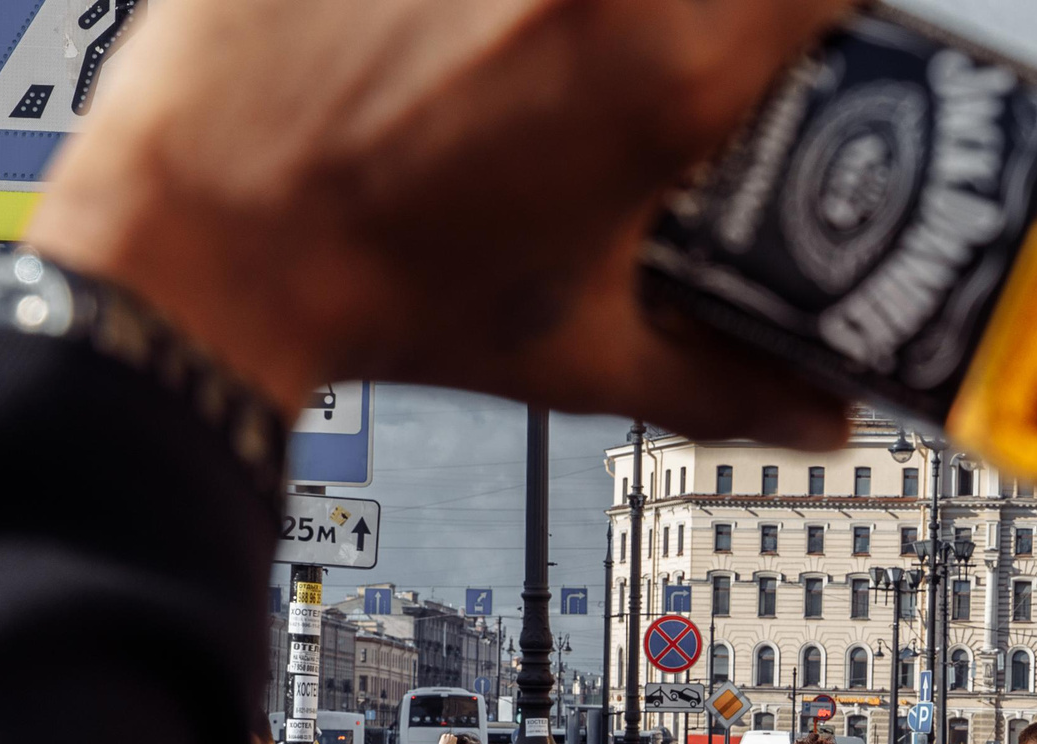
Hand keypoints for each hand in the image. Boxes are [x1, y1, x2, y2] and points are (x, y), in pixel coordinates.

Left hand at [25, 0, 852, 436]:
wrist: (202, 250)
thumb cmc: (375, 293)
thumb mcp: (580, 355)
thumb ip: (725, 385)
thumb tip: (814, 411)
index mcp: (665, 79)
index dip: (834, 10)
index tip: (816, 33)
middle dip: (717, 14)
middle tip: (685, 51)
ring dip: (593, 10)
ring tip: (548, 47)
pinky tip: (454, 30)